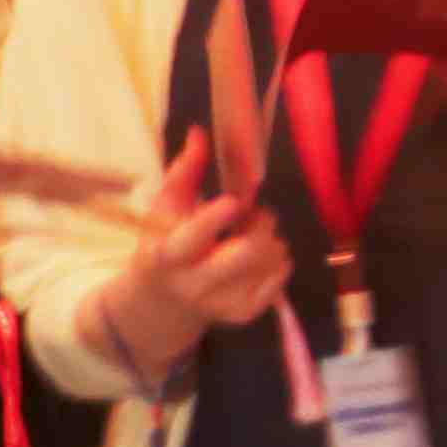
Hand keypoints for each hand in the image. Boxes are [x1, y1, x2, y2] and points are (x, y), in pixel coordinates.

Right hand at [119, 150, 286, 351]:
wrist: (164, 299)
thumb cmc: (165, 242)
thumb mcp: (165, 209)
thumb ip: (184, 171)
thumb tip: (200, 133)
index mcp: (167, 256)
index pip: (193, 239)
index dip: (216, 219)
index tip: (234, 201)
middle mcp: (194, 285)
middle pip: (247, 252)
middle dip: (262, 225)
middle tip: (256, 216)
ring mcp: (222, 304)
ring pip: (271, 261)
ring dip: (272, 239)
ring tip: (251, 236)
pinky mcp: (245, 313)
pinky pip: (282, 277)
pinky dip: (278, 260)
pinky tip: (258, 256)